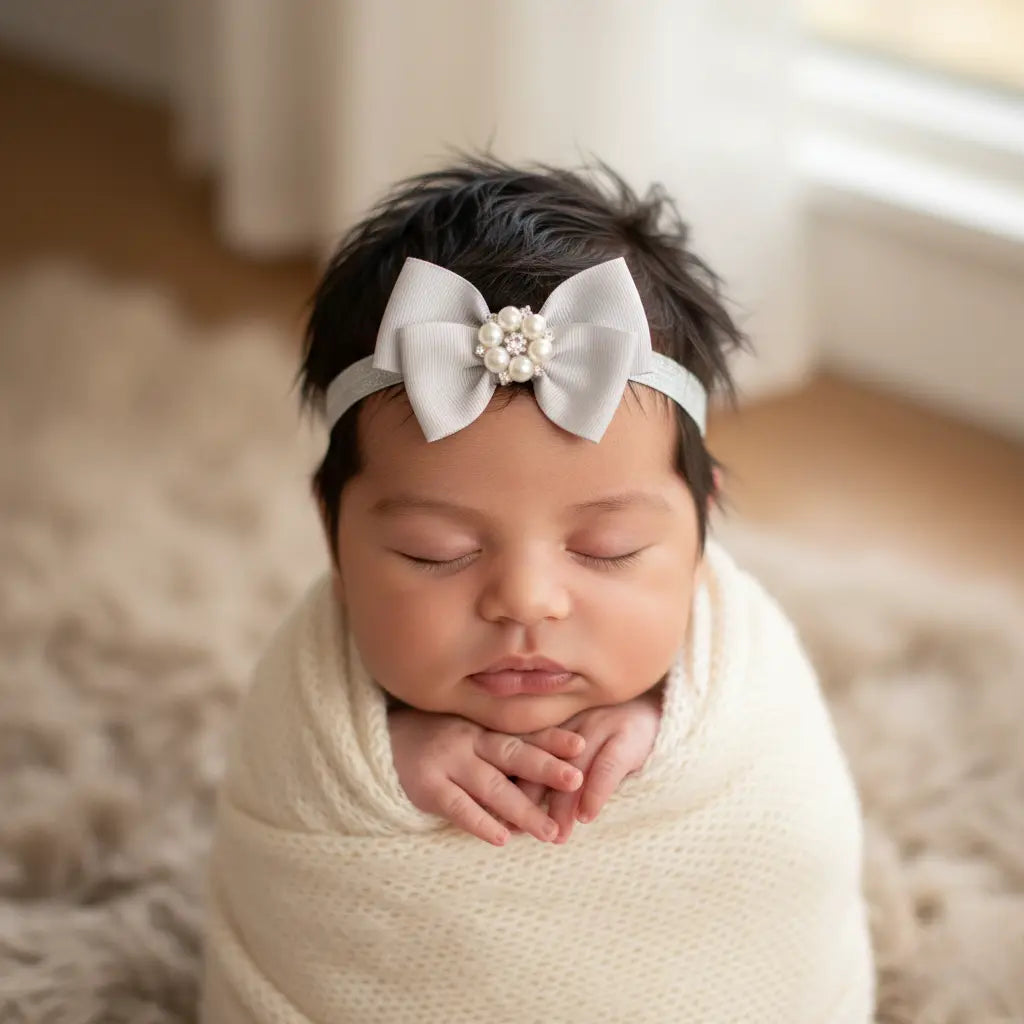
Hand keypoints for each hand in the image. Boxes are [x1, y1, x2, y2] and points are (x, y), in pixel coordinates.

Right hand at [388, 708, 585, 845]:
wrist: (378, 743)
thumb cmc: (431, 742)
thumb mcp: (465, 735)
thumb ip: (496, 749)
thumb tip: (542, 778)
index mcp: (482, 729)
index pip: (524, 734)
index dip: (553, 740)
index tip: (583, 745)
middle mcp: (469, 741)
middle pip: (514, 754)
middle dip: (547, 768)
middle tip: (577, 781)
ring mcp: (448, 762)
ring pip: (492, 786)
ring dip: (523, 809)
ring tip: (550, 831)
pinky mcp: (427, 786)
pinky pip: (458, 807)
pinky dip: (481, 822)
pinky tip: (501, 838)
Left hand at [513, 685, 662, 843]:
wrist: (656, 708)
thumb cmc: (609, 735)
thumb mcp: (575, 745)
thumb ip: (548, 767)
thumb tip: (515, 809)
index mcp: (553, 724)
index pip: (523, 754)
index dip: (509, 785)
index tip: (496, 816)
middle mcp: (570, 722)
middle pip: (543, 762)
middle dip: (529, 798)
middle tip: (519, 831)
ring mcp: (599, 725)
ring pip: (574, 768)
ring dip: (562, 804)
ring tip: (556, 835)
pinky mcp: (627, 735)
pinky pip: (609, 766)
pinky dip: (596, 791)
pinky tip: (587, 816)